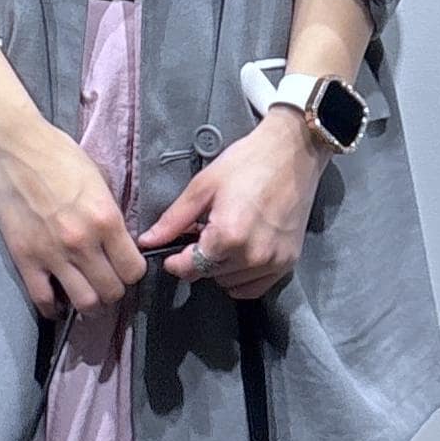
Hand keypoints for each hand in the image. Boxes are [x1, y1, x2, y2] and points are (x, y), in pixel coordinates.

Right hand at [0, 109, 147, 318]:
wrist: (14, 147)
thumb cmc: (59, 156)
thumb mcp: (99, 181)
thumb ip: (110, 217)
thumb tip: (120, 244)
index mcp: (105, 219)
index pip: (132, 269)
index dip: (131, 273)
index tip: (124, 269)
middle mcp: (82, 242)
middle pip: (111, 291)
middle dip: (113, 292)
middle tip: (105, 284)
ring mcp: (53, 254)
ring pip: (84, 303)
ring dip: (90, 306)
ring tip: (86, 297)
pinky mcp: (26, 259)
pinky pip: (44, 300)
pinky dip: (54, 309)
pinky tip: (58, 305)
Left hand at [136, 107, 331, 298]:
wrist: (294, 152)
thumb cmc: (247, 163)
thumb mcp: (203, 186)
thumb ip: (174, 220)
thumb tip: (146, 242)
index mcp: (228, 235)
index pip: (189, 268)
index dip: (175, 261)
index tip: (173, 252)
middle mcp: (251, 256)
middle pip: (208, 275)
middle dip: (199, 259)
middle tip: (205, 233)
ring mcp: (272, 263)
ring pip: (229, 284)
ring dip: (220, 269)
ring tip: (226, 239)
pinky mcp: (286, 264)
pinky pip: (253, 288)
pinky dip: (241, 278)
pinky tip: (240, 253)